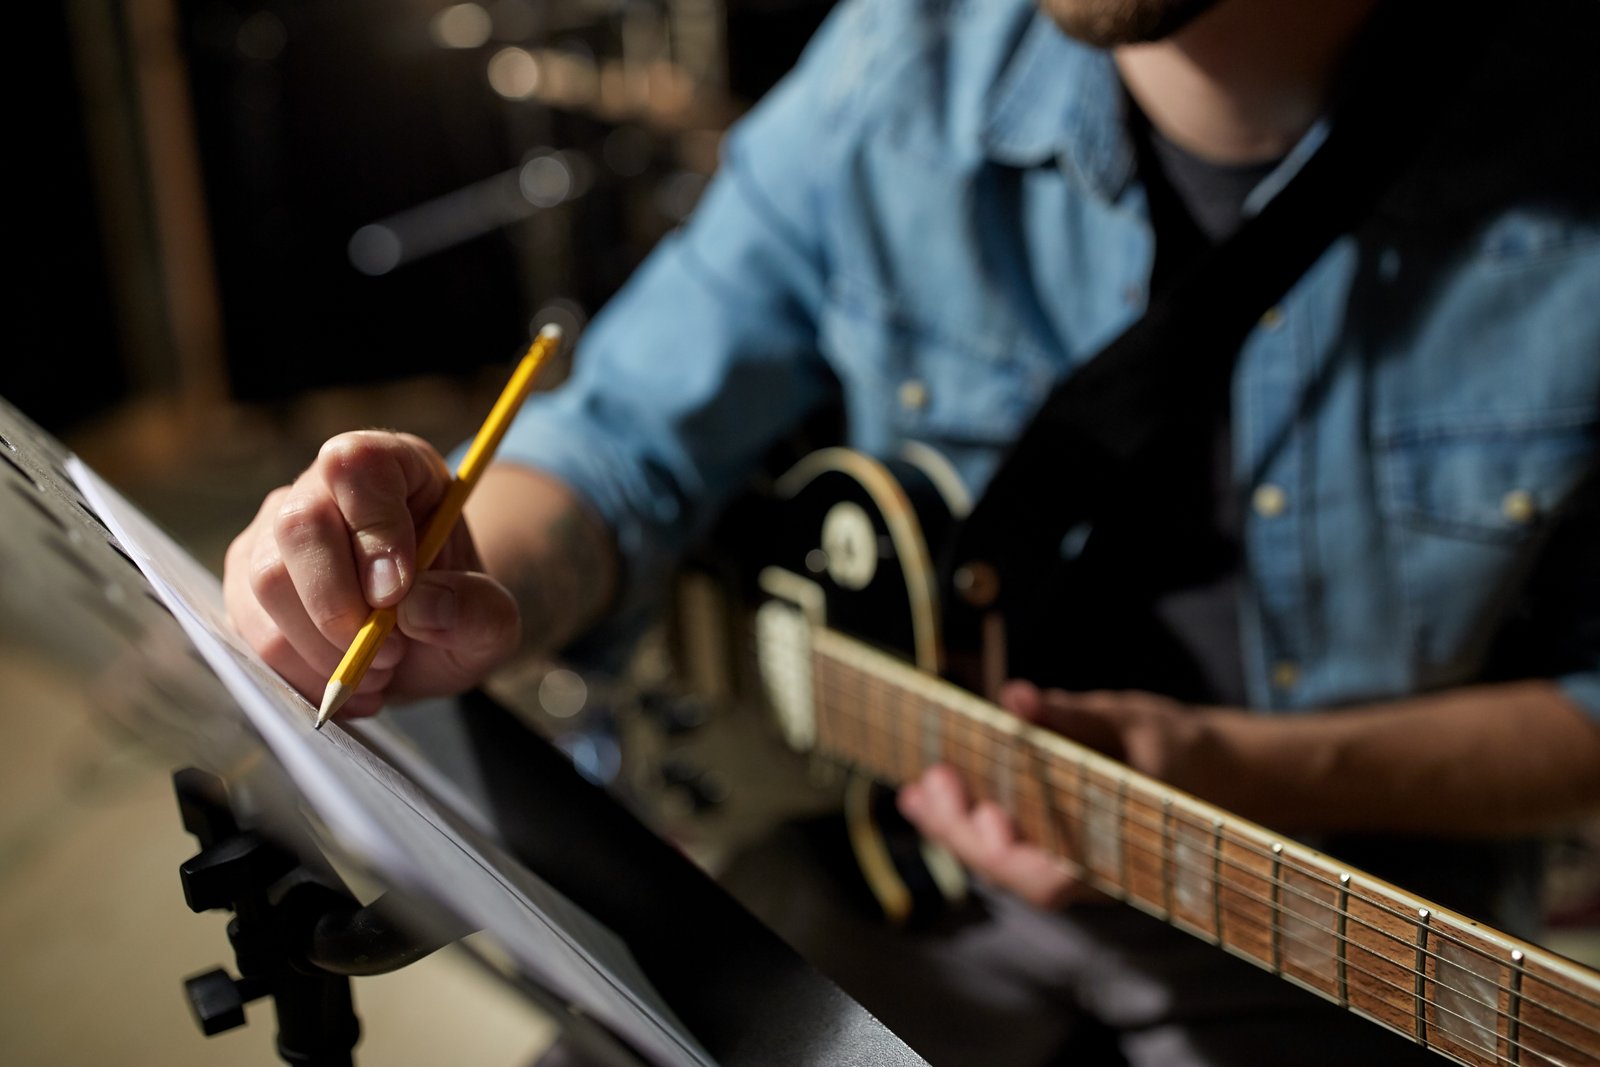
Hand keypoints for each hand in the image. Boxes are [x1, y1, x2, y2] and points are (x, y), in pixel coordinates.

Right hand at [223, 431, 520, 715]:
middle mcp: (320, 489)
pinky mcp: (245, 585)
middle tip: (390, 653)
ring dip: (323, 648)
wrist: (420, 642)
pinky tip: (346, 685)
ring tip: (377, 671)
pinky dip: (299, 672)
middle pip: (300, 524)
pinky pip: (250, 629)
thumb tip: (420, 607)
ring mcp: (272, 534)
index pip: (358, 466)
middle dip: (341, 606)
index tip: (397, 594)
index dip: (373, 529)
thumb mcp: (492, 620)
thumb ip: (477, 610)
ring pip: (267, 581)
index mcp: (393, 466)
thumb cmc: (455, 612)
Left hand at [897, 681, 1224, 907]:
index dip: (1005, 855)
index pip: (1049, 881)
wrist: (1226, 777)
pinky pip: (1013, 847)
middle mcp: (1095, 875)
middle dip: (961, 835)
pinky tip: (943, 790)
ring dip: (957, 828)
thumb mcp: (1134, 722)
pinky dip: (973, 821)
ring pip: (1008, 866)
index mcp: (1120, 856)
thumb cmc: (1185, 751)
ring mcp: (1079, 868)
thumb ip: (1073, 716)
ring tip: (920, 790)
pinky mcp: (1066, 850)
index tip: (981, 813)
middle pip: (1016, 877)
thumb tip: (1014, 696)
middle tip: (924, 787)